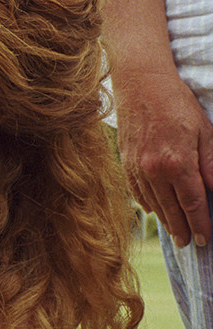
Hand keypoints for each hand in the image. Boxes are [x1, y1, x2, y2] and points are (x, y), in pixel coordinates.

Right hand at [115, 68, 212, 246]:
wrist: (141, 84)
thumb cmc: (178, 104)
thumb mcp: (205, 131)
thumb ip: (212, 164)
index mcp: (177, 163)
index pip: (193, 203)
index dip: (201, 223)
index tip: (205, 239)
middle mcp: (154, 171)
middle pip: (171, 209)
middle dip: (183, 229)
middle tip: (189, 244)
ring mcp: (136, 168)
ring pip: (153, 203)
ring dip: (166, 221)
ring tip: (176, 233)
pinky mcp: (125, 162)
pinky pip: (137, 190)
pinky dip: (147, 203)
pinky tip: (154, 211)